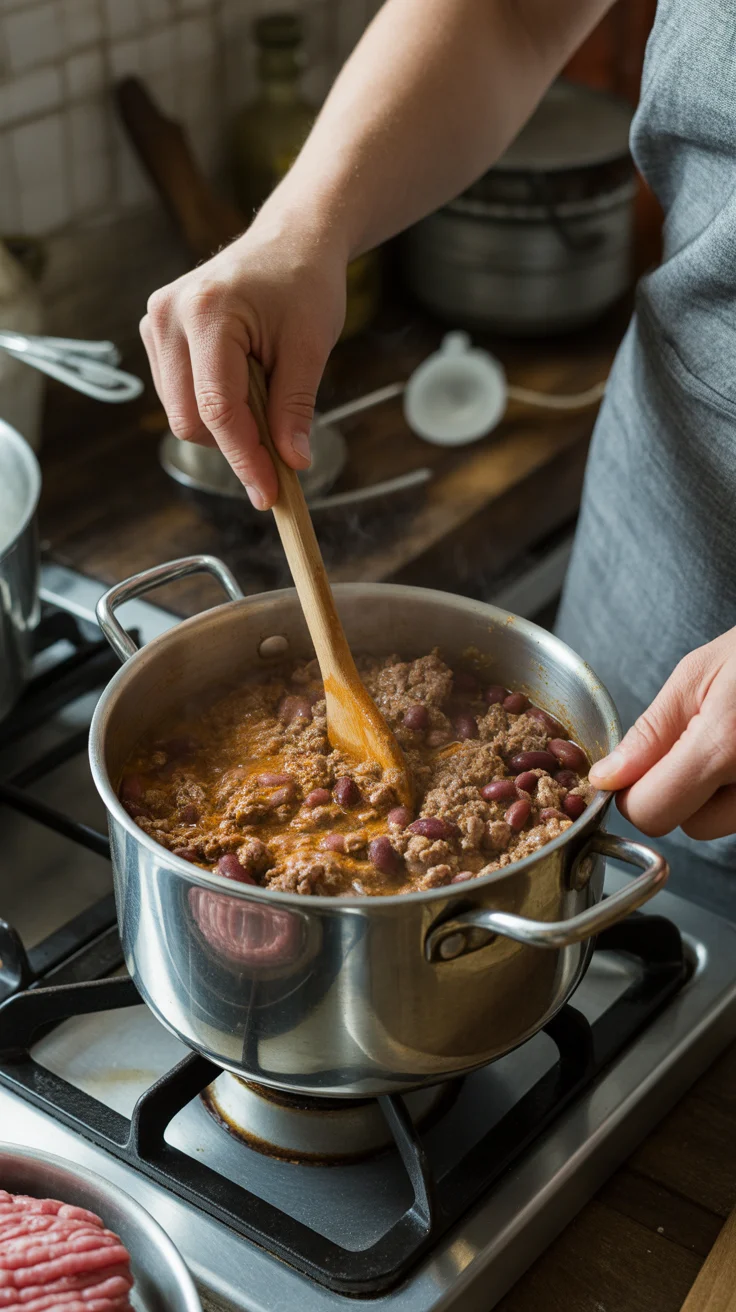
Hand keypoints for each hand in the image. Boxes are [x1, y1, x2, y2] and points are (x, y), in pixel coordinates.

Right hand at [139, 205, 347, 509]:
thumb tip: (292, 464)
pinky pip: (178, 396)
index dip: (244, 458)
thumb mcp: (311, 345)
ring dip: (224, 426)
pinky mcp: (156, 333)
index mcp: (206, 312)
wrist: (289, 242)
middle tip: (280, 453)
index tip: (269, 494)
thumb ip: (295, 406)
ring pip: (181, 413)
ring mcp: (156, 324)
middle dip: (234, 445)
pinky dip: (212, 408)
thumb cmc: (304, 285)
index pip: (217, 408)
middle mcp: (168, 317)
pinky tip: (243, 385)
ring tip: (265, 395)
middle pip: (189, 419)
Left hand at [589, 629, 735, 839]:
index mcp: (725, 745)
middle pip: (688, 824)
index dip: (632, 793)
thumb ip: (652, 732)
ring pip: (718, 823)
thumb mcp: (698, 674)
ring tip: (730, 740)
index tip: (633, 769)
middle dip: (677, 791)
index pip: (652, 811)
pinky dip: (735, 789)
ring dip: (711, 792)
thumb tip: (609, 777)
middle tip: (696, 740)